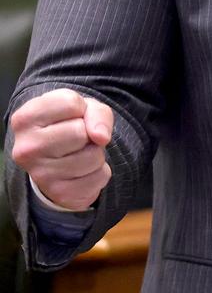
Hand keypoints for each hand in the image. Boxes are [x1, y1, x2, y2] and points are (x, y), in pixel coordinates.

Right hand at [10, 89, 112, 210]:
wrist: (57, 160)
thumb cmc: (69, 124)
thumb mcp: (82, 107)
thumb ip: (96, 112)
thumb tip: (101, 137)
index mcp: (24, 119)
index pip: (71, 104)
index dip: (81, 107)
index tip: (70, 116)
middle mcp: (26, 149)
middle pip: (80, 132)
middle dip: (88, 132)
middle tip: (76, 137)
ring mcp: (41, 175)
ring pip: (93, 156)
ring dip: (96, 152)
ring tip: (79, 152)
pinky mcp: (60, 194)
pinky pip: (100, 177)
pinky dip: (100, 171)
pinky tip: (82, 170)